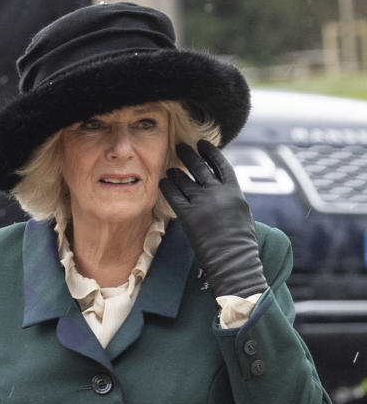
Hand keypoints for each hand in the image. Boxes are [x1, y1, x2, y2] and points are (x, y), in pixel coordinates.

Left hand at [159, 140, 266, 297]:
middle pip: (200, 168)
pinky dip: (168, 188)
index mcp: (234, 190)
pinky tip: (162, 183)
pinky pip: (174, 197)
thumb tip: (222, 191)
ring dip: (176, 173)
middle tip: (181, 147)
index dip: (211, 152)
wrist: (233, 259)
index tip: (203, 144)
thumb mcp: (241, 214)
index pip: (221, 164)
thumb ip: (230, 199)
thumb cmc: (240, 243)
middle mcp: (217, 192)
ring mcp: (202, 203)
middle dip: (189, 155)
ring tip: (170, 168)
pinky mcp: (189, 216)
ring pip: (185, 181)